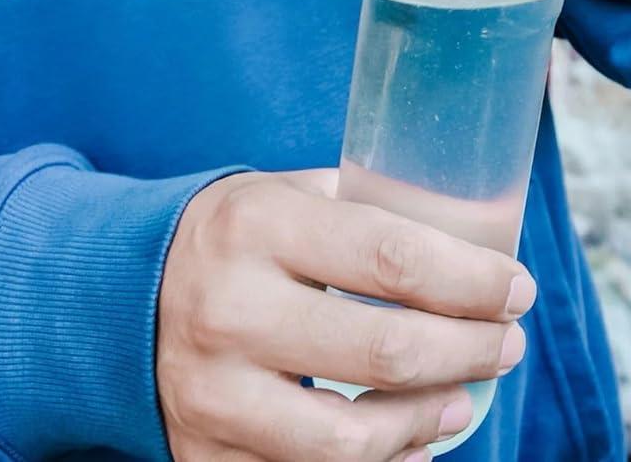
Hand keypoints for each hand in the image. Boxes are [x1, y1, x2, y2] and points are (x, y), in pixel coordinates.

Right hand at [156, 170, 534, 461]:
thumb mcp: (277, 195)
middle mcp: (230, 311)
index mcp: (254, 227)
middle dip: (470, 350)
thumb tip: (464, 238)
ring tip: (464, 398)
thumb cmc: (226, 240)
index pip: (389, 257)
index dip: (470, 279)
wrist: (115, 296)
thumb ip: (357, 212)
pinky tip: (412, 441)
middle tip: (506, 341)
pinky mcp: (207, 455)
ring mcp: (215, 393)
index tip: (515, 286)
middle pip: (386, 351)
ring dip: (432, 421)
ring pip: (354, 440)